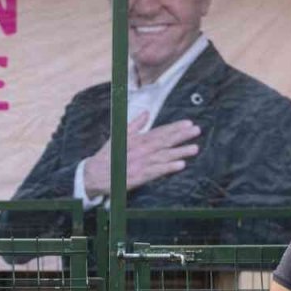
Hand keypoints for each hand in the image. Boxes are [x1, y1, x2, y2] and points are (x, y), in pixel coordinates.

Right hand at [82, 112, 200, 196]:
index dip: (175, 127)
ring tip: (194, 148)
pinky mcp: (138, 176)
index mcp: (137, 139)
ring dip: (179, 152)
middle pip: (164, 141)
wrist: (94, 174)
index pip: (159, 131)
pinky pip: (156, 172)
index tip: (188, 123)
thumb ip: (135, 125)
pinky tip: (180, 165)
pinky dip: (168, 168)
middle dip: (181, 136)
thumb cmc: (108, 156)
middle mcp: (140, 149)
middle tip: (196, 131)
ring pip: (163, 156)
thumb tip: (146, 113)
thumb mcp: (119, 136)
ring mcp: (140, 163)